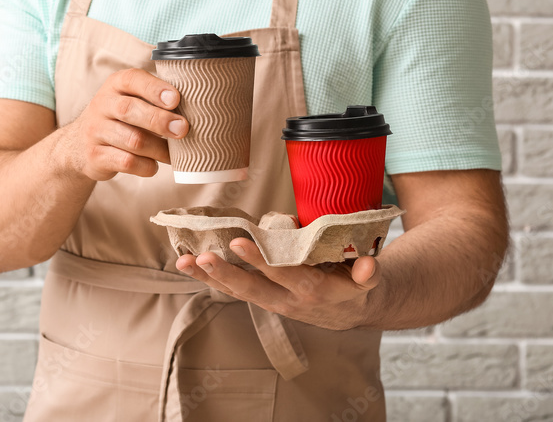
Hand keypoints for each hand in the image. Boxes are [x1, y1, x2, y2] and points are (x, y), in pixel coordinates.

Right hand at [57, 68, 188, 180]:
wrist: (79, 145)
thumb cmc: (120, 119)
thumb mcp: (131, 100)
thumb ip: (155, 100)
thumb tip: (198, 110)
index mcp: (115, 85)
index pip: (132, 80)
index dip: (154, 89)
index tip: (175, 99)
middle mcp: (102, 104)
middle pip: (130, 111)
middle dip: (160, 120)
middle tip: (183, 129)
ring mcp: (96, 131)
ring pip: (132, 140)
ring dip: (159, 149)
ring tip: (172, 154)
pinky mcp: (95, 156)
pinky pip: (126, 162)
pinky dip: (146, 166)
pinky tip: (153, 165)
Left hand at [175, 237, 380, 330]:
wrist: (350, 311)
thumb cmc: (357, 285)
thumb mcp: (368, 280)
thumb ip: (368, 273)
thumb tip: (369, 264)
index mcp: (313, 291)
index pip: (284, 275)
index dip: (262, 261)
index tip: (240, 242)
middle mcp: (287, 300)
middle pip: (252, 289)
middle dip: (226, 273)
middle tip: (202, 258)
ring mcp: (272, 300)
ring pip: (237, 290)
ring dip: (209, 278)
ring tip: (183, 262)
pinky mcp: (263, 297)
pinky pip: (234, 289)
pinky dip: (211, 278)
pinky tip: (189, 265)